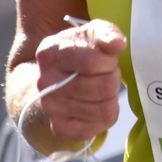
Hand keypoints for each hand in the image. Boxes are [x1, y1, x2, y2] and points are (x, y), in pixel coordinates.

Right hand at [28, 19, 127, 145]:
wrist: (53, 82)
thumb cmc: (78, 54)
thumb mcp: (91, 34)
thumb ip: (106, 33)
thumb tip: (117, 44)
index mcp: (50, 52)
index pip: (92, 62)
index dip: (109, 61)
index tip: (107, 59)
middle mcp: (45, 82)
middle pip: (103, 87)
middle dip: (112, 78)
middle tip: (105, 75)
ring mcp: (51, 108)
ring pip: (105, 109)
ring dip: (111, 97)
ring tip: (100, 89)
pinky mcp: (61, 128)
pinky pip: (101, 125)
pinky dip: (106, 115)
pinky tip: (96, 104)